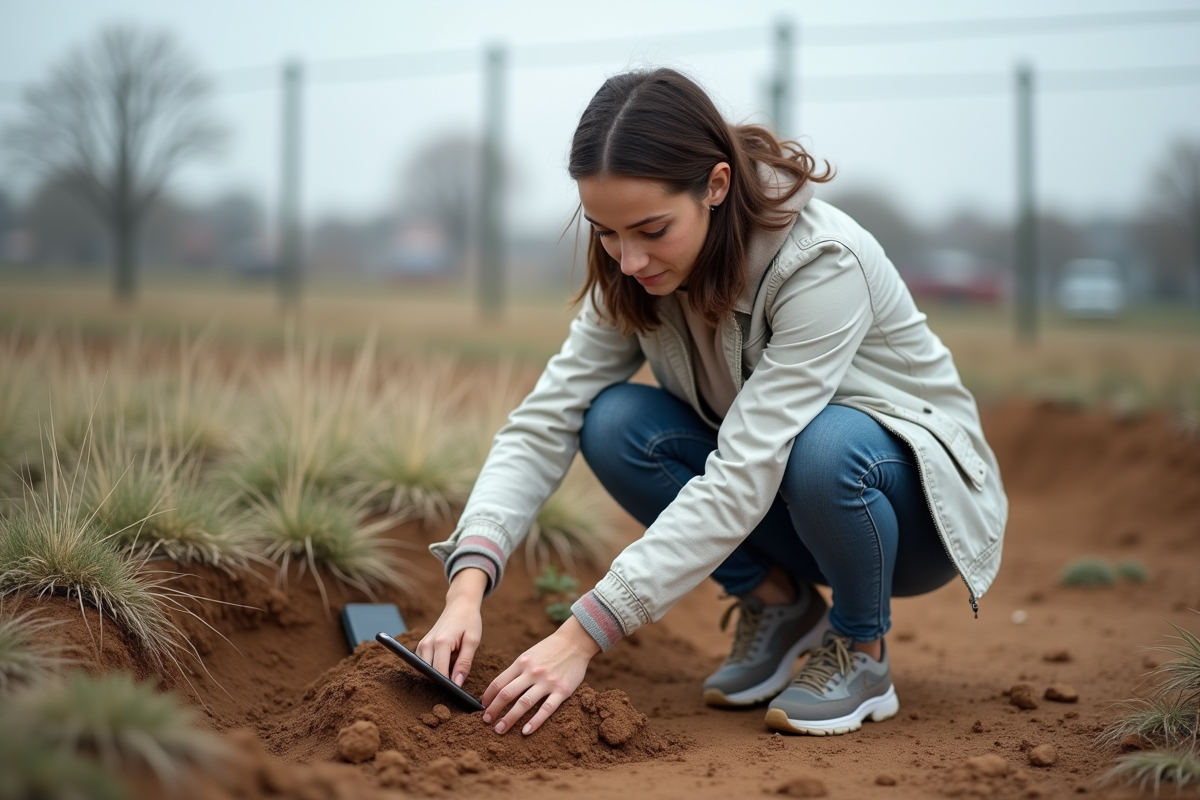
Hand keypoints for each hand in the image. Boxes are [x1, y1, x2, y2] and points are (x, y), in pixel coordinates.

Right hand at [416, 568, 487, 686]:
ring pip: (425, 671)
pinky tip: (447, 663)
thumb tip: (457, 684)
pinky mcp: (421, 646)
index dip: (449, 686)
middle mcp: (427, 644)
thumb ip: (465, 663)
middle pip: (430, 674)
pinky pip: (424, 664)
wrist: (460, 604)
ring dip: (438, 674)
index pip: (440, 673)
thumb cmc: (469, 621)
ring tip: (454, 667)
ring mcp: (422, 645)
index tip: (458, 694)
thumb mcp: (473, 640)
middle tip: (458, 685)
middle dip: (442, 682)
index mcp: (441, 642)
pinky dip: (434, 667)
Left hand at [481, 615, 600, 735]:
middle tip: (486, 721)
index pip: (499, 682)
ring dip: (509, 719)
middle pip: (507, 694)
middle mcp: (532, 672)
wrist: (575, 642)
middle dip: (494, 710)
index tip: (483, 707)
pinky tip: (525, 731)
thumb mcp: (529, 654)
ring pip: (524, 703)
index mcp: (522, 663)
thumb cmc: (549, 649)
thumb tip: (499, 689)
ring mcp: (547, 682)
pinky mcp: (562, 690)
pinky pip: (547, 709)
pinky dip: (535, 722)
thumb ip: (516, 670)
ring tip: (499, 729)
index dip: (488, 696)